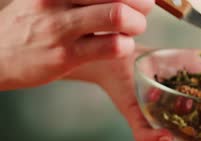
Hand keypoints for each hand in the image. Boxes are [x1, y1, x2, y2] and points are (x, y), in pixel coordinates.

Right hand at [0, 0, 153, 89]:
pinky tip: (120, 46)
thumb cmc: (36, 21)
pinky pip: (112, 46)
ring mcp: (61, 25)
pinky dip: (126, 46)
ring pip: (118, 15)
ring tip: (132, 29)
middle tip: (141, 10)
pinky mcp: (66, 54)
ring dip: (137, 23)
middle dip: (143, 2)